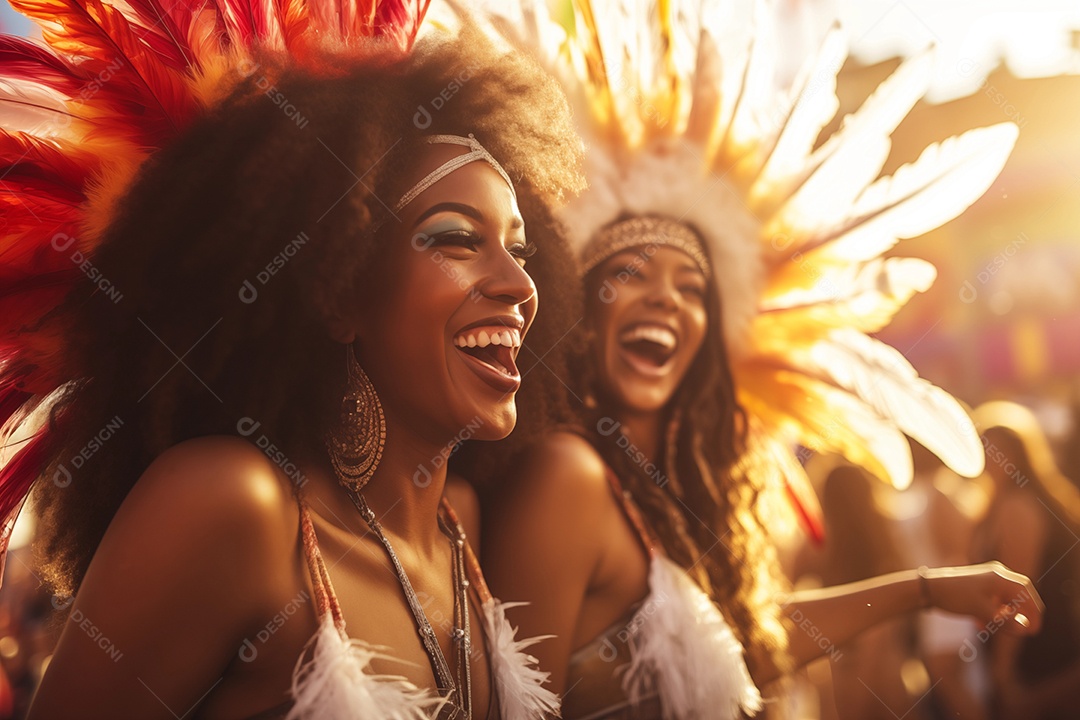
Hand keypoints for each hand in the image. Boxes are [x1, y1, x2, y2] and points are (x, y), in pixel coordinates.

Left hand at [923, 562, 1043, 634]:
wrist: (927, 588)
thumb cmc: (955, 597)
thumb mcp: (982, 611)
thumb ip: (1005, 621)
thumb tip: (1025, 630)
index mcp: (1001, 578)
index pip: (1027, 594)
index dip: (1034, 613)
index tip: (1034, 631)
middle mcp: (996, 576)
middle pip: (1018, 596)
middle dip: (1020, 615)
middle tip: (1021, 631)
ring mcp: (986, 580)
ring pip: (1004, 600)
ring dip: (1004, 616)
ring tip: (995, 629)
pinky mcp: (976, 587)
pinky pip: (992, 601)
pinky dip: (991, 613)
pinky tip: (981, 625)